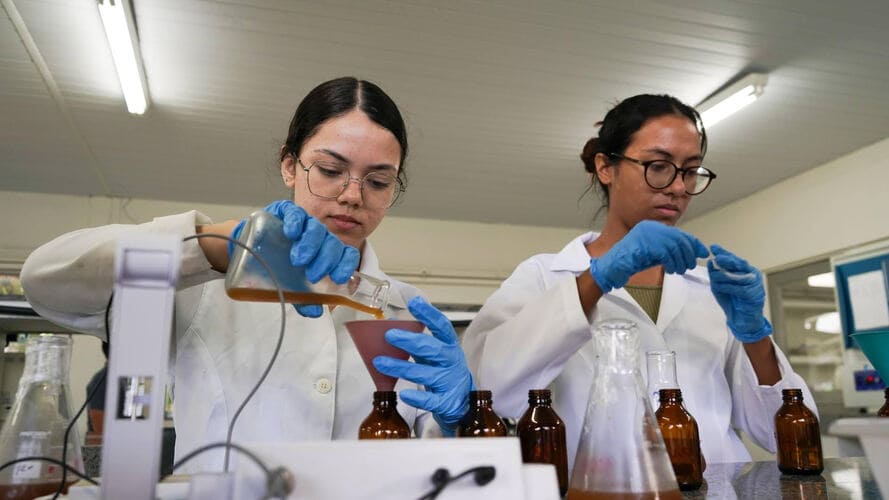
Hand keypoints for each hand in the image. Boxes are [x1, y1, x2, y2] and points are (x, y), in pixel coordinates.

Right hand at [231, 200, 359, 317]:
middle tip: (313, 274)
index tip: (337, 277)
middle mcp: (318, 236)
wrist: (248, 251)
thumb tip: (315, 312)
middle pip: (332, 243)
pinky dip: (295, 222)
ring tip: (299, 260)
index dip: (345, 264)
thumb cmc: (275, 267)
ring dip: (311, 244)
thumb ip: (304, 299)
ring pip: (316, 228)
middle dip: (326, 259)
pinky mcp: (285, 212)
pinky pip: (295, 213)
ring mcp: (303, 222)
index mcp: (326, 252)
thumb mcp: (291, 286)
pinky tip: (291, 233)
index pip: (346, 254)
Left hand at [372, 297, 473, 435]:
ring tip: (380, 362)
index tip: (414, 303)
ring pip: (425, 373)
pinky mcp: (445, 402)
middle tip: (389, 335)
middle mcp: (451, 361)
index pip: (441, 326)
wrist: (461, 401)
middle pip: (432, 349)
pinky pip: (431, 399)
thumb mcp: (433, 352)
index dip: (429, 314)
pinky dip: (417, 397)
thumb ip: (416, 339)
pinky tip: (403, 393)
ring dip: (401, 367)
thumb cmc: (443, 371)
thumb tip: (388, 323)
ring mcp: (449, 381)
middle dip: (410, 341)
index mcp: (449, 345)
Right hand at [590, 220, 708, 291]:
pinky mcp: (646, 243)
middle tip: (690, 265)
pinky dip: (672, 263)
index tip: (702, 252)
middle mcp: (651, 227)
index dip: (693, 243)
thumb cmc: (633, 261)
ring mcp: (648, 234)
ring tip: (679, 270)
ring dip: (680, 261)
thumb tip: (694, 250)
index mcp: (653, 227)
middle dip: (689, 253)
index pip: (679, 233)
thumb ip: (671, 249)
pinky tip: (670, 270)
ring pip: (675, 247)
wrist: (614, 266)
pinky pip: (667, 253)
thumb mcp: (656, 253)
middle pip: (679, 239)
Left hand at [707, 244, 771, 342]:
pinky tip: (718, 287)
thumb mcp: (720, 285)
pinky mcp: (753, 295)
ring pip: (736, 275)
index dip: (724, 252)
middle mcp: (753, 275)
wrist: (742, 319)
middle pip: (738, 264)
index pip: (734, 259)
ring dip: (722, 277)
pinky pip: (737, 288)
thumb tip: (710, 261)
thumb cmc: (732, 301)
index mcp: (746, 270)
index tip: (713, 247)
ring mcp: (755, 284)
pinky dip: (726, 287)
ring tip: (714, 278)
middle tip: (716, 259)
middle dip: (726, 260)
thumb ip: (716, 274)